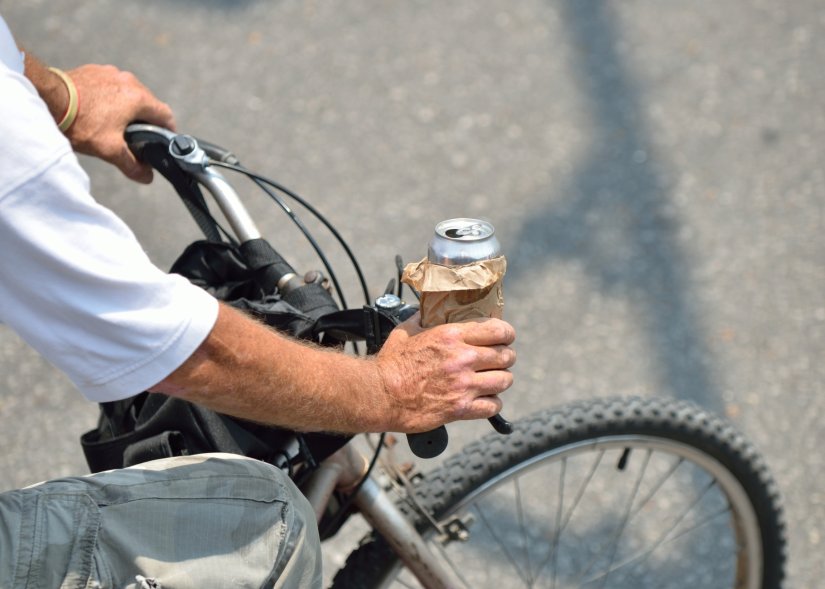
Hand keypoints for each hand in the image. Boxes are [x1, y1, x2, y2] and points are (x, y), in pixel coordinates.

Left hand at [64, 64, 175, 182]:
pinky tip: (98, 110)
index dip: (167, 130)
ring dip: (128, 107)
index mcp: (139, 98)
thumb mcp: (110, 150)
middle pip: (148, 103)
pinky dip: (111, 97)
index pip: (166, 115)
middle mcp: (129, 81)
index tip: (163, 141)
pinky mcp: (95, 70)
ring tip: (115, 124)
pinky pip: (111, 85)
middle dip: (146, 120)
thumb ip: (132, 165)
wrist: (48, 98)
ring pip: (129, 93)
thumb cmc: (82, 123)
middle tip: (138, 137)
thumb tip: (147, 177)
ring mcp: (111, 72)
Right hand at [375, 314, 515, 432]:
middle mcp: (462, 358)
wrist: (380, 395)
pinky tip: (485, 400)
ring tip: (494, 380)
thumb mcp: (406, 331)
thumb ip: (422, 319)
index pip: (498, 330)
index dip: (506, 334)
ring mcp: (463, 385)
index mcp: (451, 336)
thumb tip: (428, 310)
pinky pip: (493, 406)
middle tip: (499, 360)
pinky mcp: (460, 408)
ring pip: (504, 381)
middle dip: (506, 357)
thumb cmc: (390, 364)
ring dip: (501, 380)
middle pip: (506, 356)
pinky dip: (492, 403)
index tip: (504, 338)